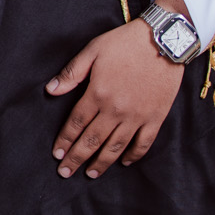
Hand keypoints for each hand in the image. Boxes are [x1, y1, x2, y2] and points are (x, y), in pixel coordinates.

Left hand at [46, 0, 188, 179]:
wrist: (163, 41)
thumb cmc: (124, 43)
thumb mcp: (92, 51)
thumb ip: (71, 73)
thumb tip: (50, 90)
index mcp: (97, 94)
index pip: (76, 124)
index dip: (64, 141)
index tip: (56, 154)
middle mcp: (116, 110)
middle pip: (92, 140)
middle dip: (76, 158)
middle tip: (65, 172)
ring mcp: (137, 116)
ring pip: (115, 146)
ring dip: (101, 162)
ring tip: (90, 174)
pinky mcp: (156, 118)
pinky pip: (143, 143)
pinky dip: (133, 155)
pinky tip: (124, 162)